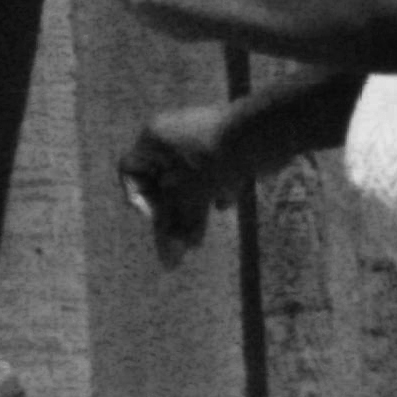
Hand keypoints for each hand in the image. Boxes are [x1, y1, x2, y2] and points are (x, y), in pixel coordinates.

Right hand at [120, 99, 245, 256]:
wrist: (265, 133)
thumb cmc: (217, 160)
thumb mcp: (192, 196)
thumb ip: (178, 226)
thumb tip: (169, 262)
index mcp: (154, 139)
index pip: (130, 171)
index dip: (139, 199)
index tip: (156, 219)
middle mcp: (172, 136)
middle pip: (161, 181)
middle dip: (171, 213)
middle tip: (181, 240)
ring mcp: (200, 141)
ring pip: (187, 181)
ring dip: (192, 209)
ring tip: (200, 236)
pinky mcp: (224, 148)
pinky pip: (210, 174)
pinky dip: (213, 191)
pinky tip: (225, 202)